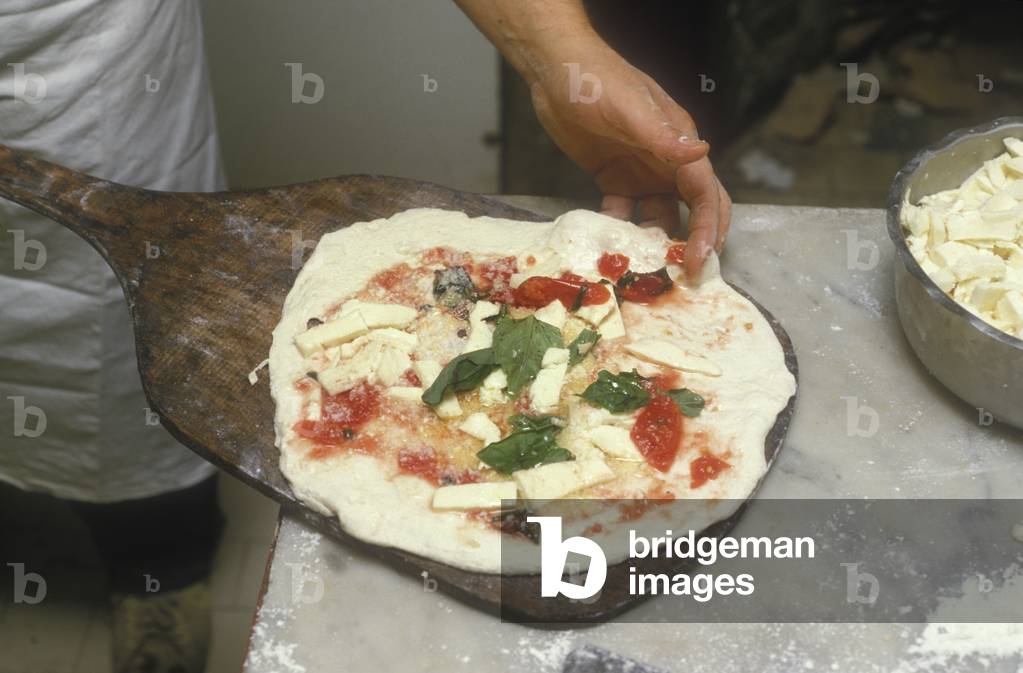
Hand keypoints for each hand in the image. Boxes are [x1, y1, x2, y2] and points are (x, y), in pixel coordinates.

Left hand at [527, 41, 730, 276]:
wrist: (553, 72)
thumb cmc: (596, 80)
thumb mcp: (629, 108)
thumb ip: (663, 136)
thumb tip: (703, 153)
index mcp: (680, 146)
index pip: (706, 195)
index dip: (707, 229)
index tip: (698, 261)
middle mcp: (666, 163)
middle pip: (691, 211)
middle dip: (691, 243)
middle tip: (681, 278)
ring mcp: (640, 173)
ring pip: (656, 218)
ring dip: (651, 242)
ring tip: (638, 267)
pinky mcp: (612, 179)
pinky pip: (622, 214)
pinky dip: (617, 229)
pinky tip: (604, 241)